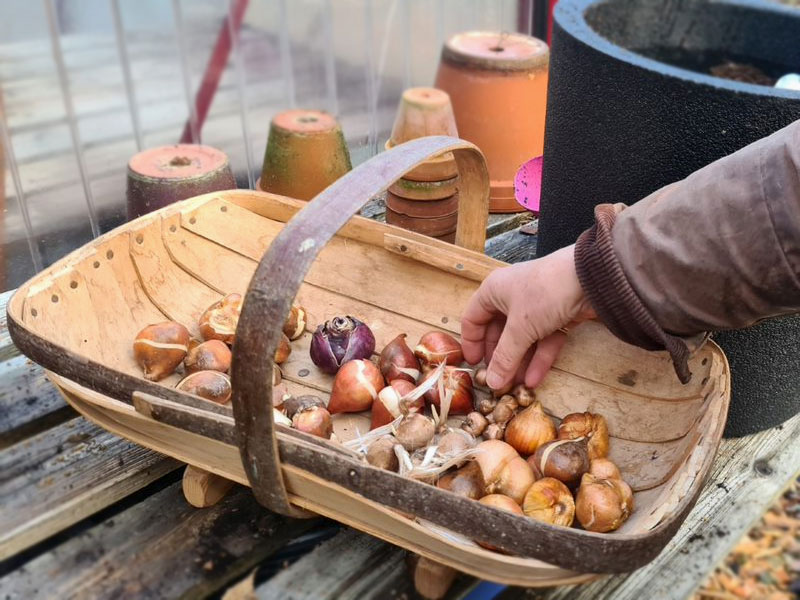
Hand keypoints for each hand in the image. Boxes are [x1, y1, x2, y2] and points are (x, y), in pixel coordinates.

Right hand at [461, 244, 595, 390]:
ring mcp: (536, 307)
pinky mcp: (558, 316)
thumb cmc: (544, 293)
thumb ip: (505, 357)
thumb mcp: (520, 328)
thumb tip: (491, 383)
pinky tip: (534, 380)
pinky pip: (543, 341)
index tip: (474, 366)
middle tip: (497, 382)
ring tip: (516, 388)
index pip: (473, 319)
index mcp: (494, 291)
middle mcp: (512, 297)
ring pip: (523, 340)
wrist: (591, 278)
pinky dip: (539, 359)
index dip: (472, 343)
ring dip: (519, 363)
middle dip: (500, 359)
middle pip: (499, 332)